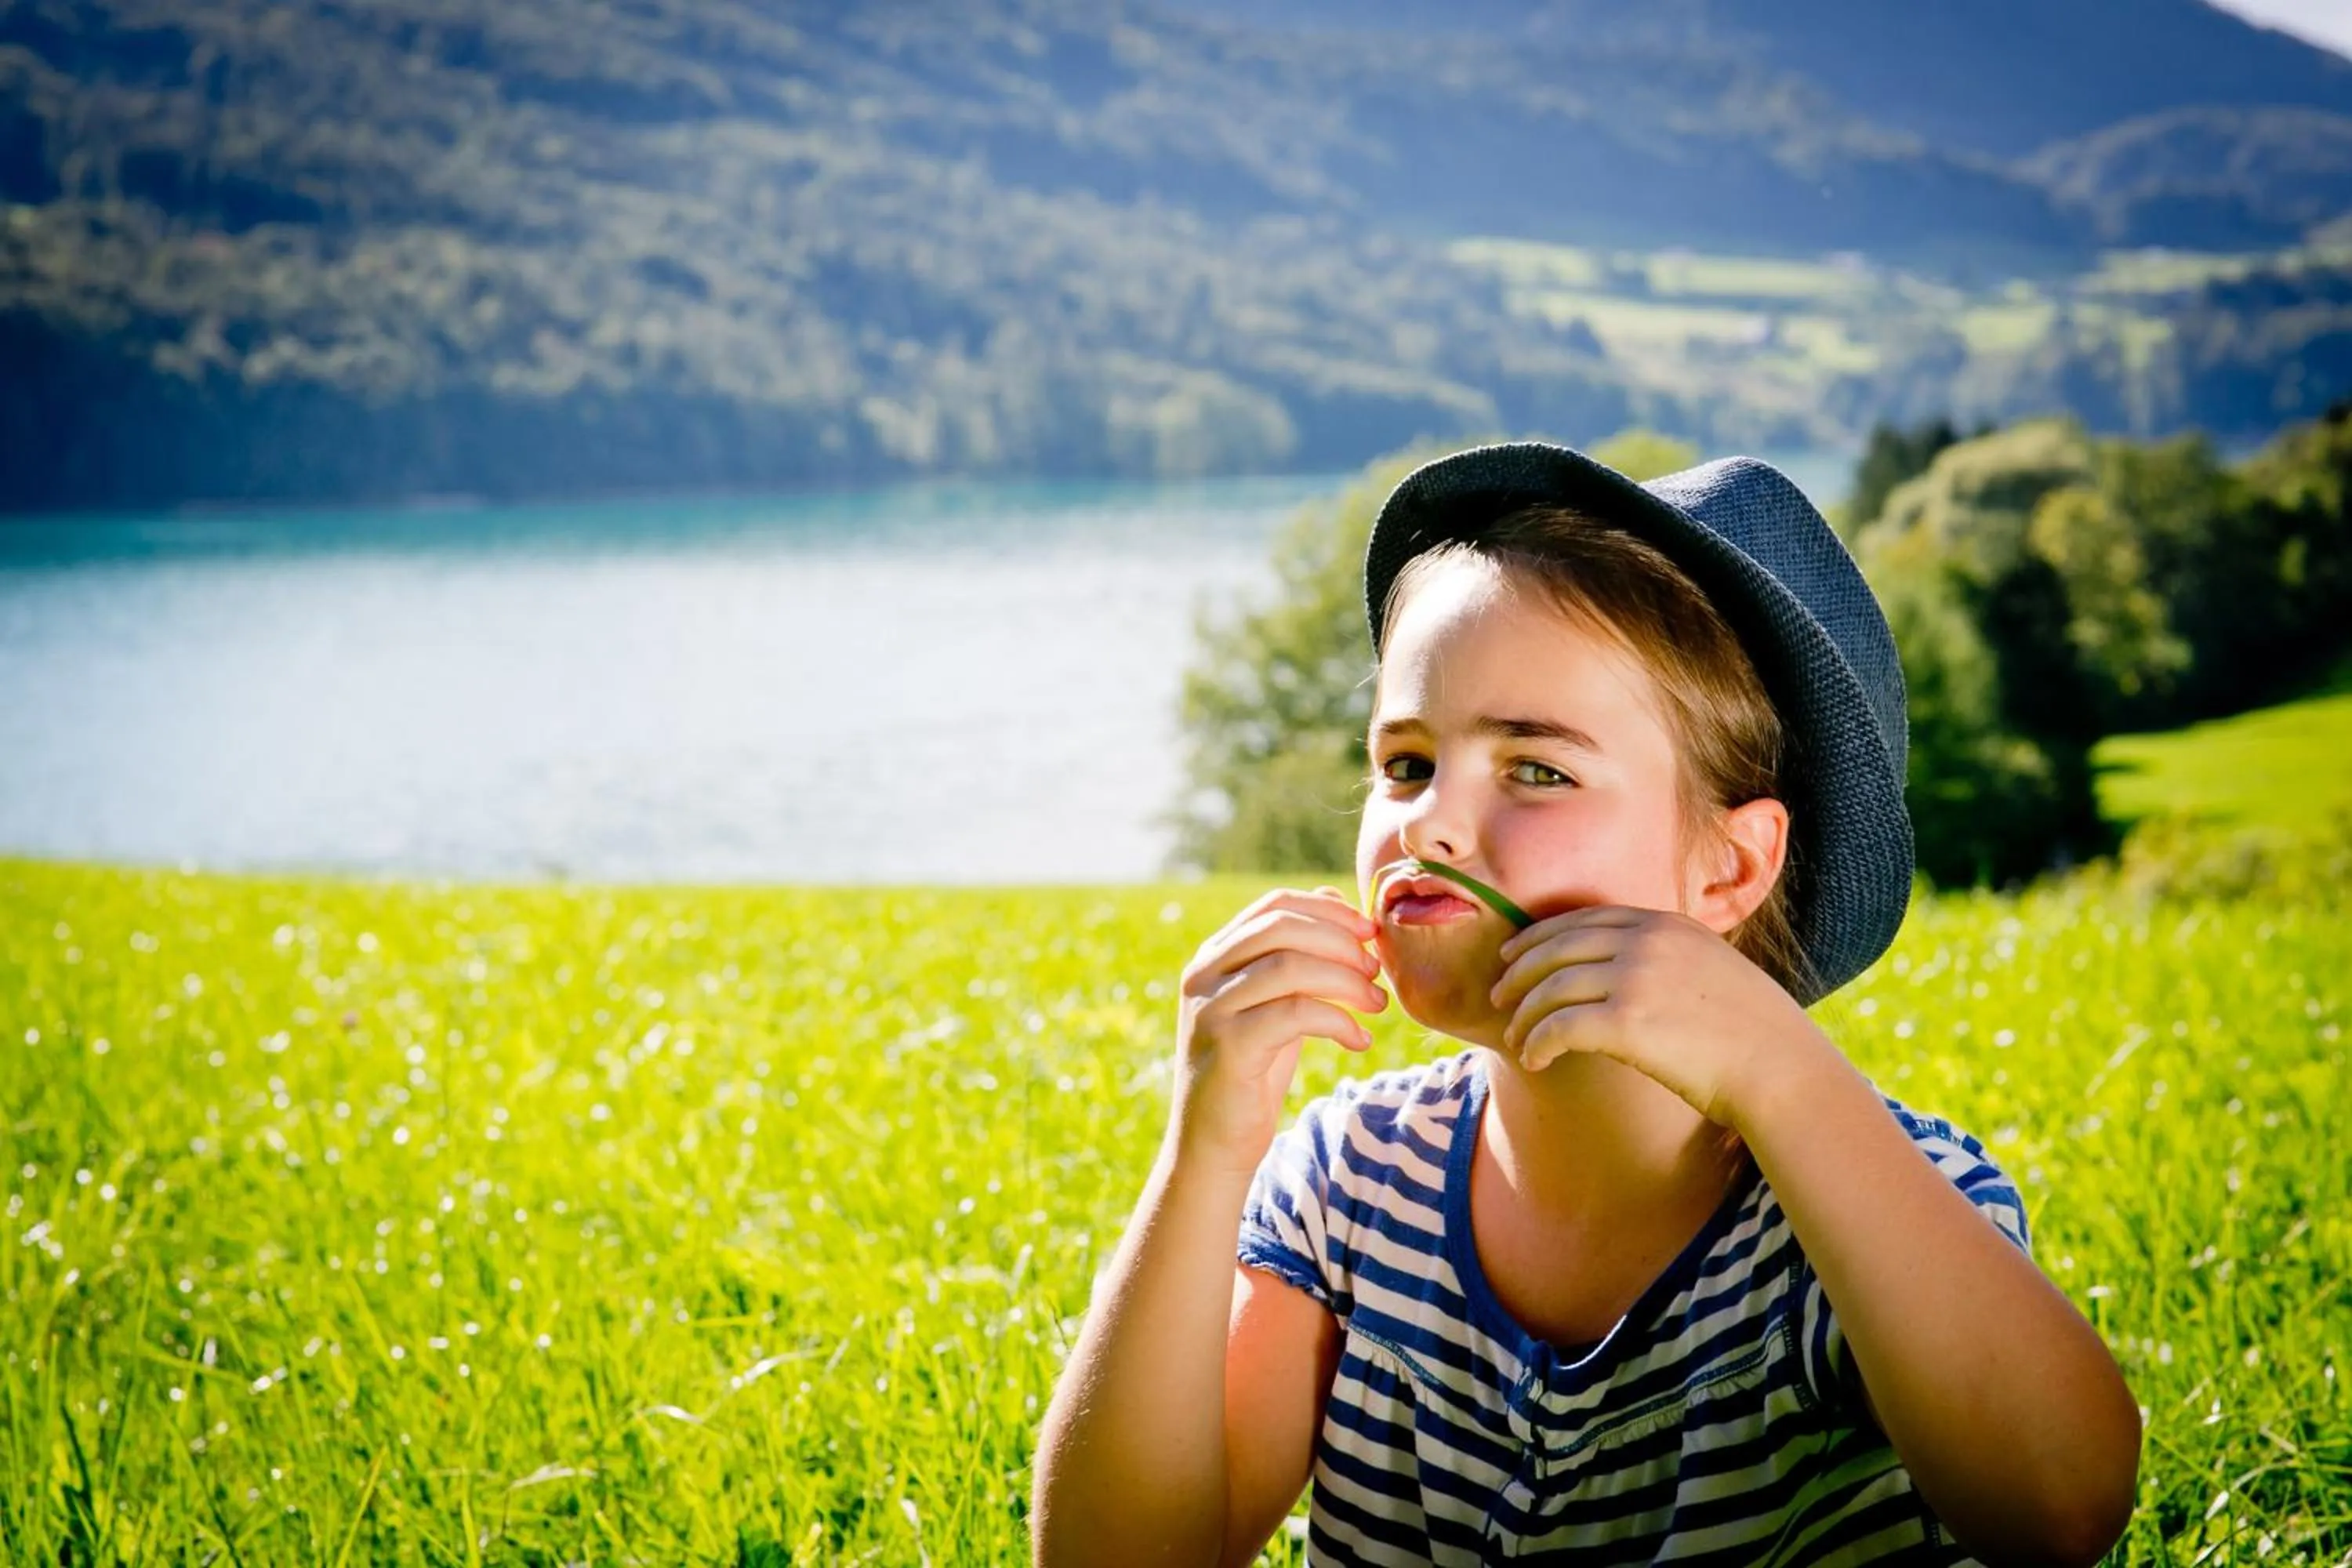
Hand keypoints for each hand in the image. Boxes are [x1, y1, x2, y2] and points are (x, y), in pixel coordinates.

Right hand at [1173, 886, 1387, 1172]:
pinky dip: (1337, 1021)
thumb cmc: (1251, 1072)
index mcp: (1213, 957)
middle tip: (1376, 970)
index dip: (1328, 911)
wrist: (1213, 1145)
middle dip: (1341, 942)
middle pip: (1281, 927)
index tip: (1369, 933)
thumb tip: (1332, 898)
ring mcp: (1211, 1009)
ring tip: (1375, 1004)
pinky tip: (1358, 1040)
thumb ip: (1297, 957)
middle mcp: (1204, 975)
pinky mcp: (1228, 1047)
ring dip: (1345, 981)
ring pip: (1289, 967)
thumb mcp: (1275, 1005)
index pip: (1273, 906)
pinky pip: (1294, 1014)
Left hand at [1488, 907, 1814, 1127]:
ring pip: (1551, 987)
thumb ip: (1667, 959)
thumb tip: (1624, 972)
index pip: (1582, 919)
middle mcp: (1647, 941)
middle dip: (1519, 971)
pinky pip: (1558, 1026)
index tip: (1514, 955)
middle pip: (1556, 947)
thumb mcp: (1711, 970)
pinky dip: (1536, 1043)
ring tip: (1515, 1038)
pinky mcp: (1627, 1022)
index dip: (1539, 937)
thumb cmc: (1754, 1033)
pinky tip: (1533, 1060)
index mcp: (1665, 923)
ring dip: (1524, 1015)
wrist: (1783, 1070)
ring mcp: (1636, 978)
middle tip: (1499, 996)